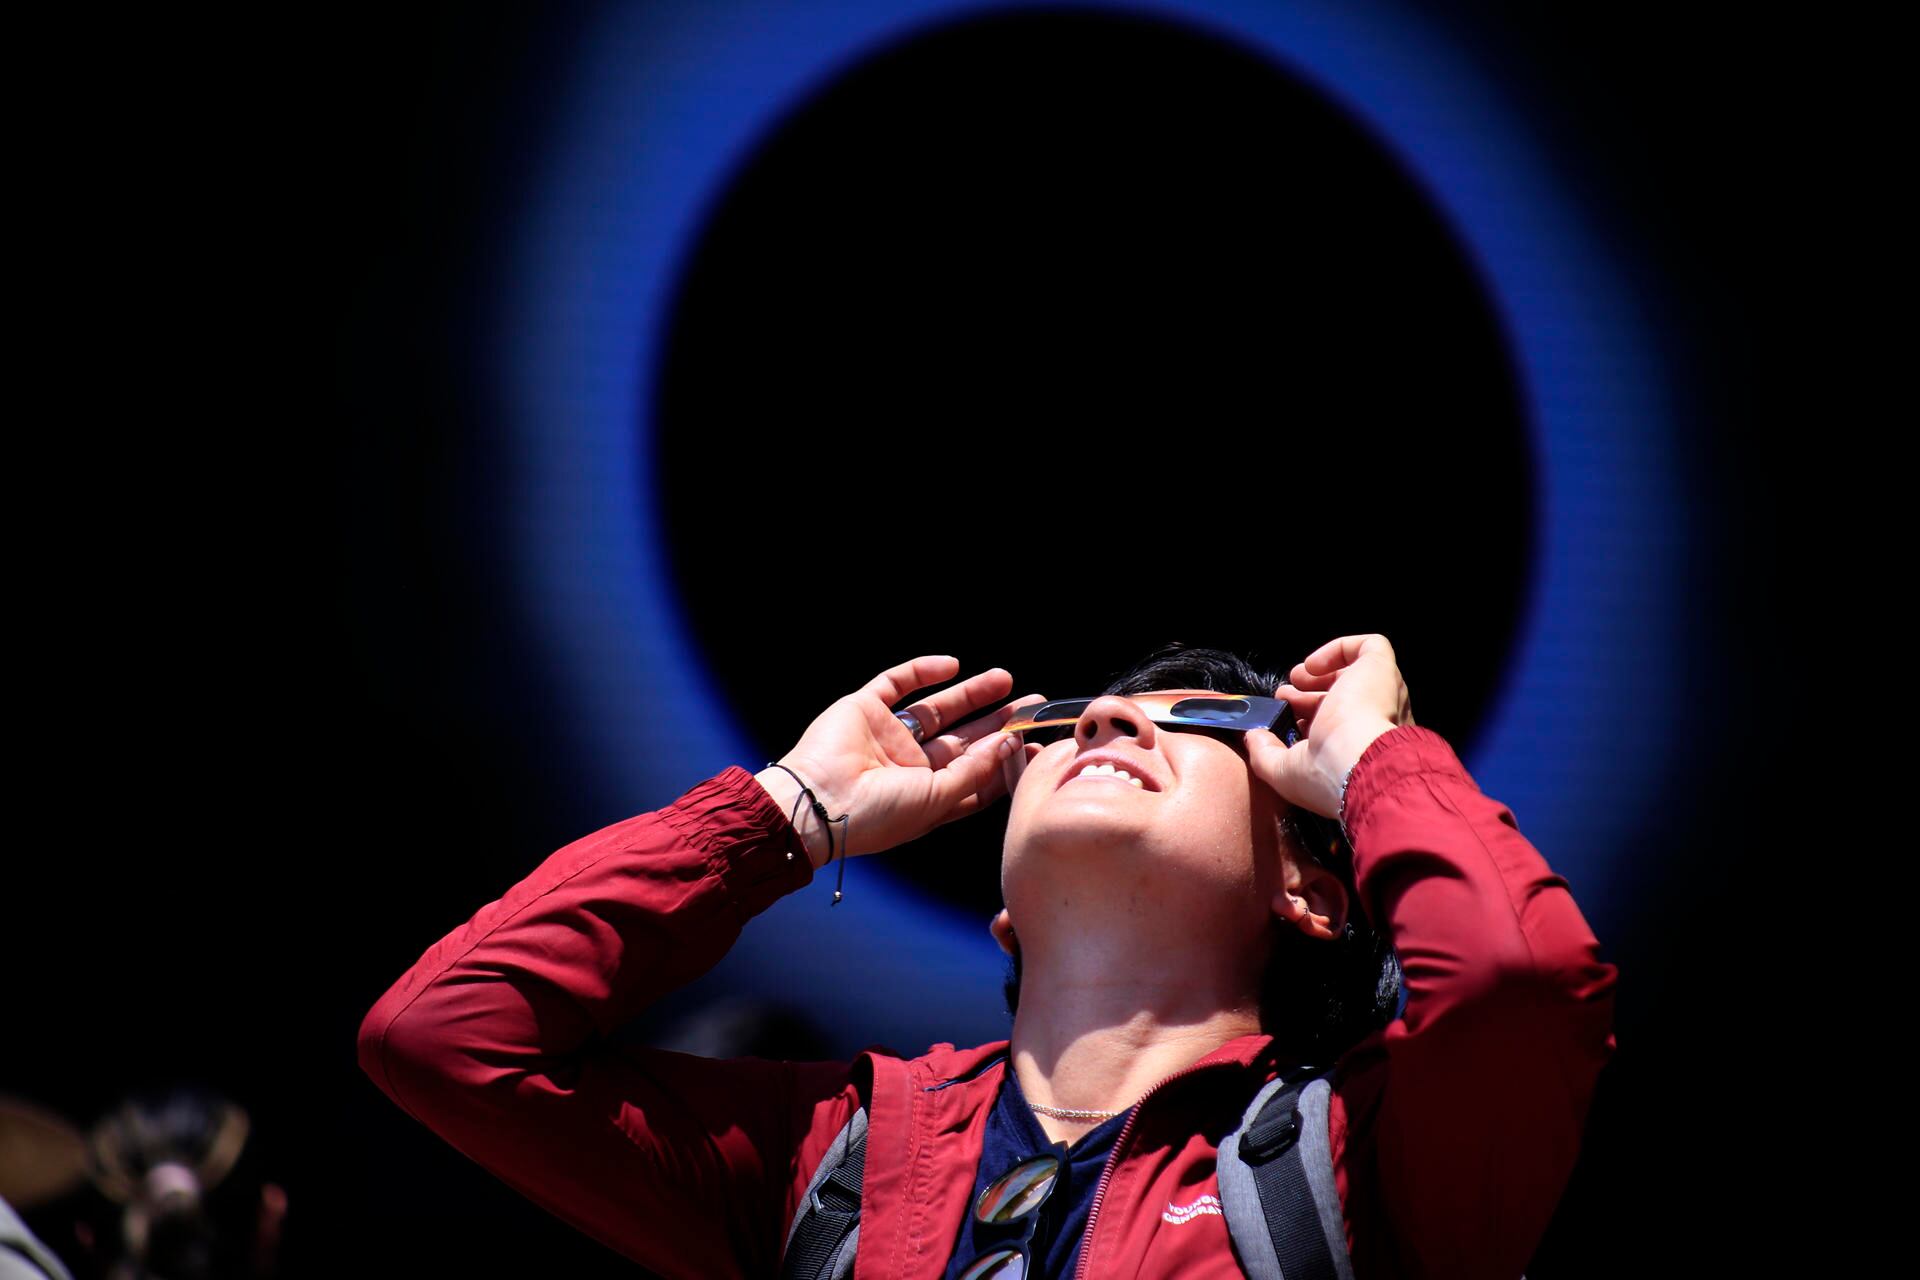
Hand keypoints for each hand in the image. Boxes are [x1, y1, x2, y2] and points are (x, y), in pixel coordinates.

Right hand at [757, 656, 1042, 865]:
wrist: (817, 800)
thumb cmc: (876, 815)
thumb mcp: (937, 800)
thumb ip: (975, 771)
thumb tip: (1008, 744)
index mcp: (928, 797)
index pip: (976, 776)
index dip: (1007, 761)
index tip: (1039, 746)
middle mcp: (910, 767)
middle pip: (964, 740)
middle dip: (998, 723)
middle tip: (1032, 706)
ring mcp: (887, 736)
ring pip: (938, 709)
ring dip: (971, 694)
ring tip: (1006, 681)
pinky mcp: (865, 709)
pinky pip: (897, 683)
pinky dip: (922, 671)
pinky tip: (951, 665)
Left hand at [1243, 633, 1414, 820]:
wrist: (1358, 760)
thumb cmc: (1327, 774)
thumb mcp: (1284, 772)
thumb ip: (1264, 754)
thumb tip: (1252, 737)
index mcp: (1360, 749)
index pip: (1336, 728)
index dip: (1308, 719)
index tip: (1286, 721)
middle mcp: (1375, 722)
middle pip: (1343, 699)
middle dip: (1309, 695)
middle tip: (1285, 697)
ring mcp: (1382, 693)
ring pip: (1356, 673)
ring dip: (1322, 672)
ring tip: (1296, 677)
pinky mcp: (1382, 668)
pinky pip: (1368, 646)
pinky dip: (1338, 649)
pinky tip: (1313, 666)